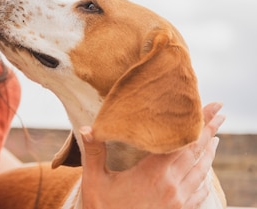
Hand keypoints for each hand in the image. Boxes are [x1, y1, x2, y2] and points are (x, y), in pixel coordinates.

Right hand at [79, 102, 224, 208]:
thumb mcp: (94, 180)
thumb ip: (94, 152)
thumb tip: (87, 127)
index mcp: (154, 174)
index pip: (183, 142)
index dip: (199, 123)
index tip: (212, 107)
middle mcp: (172, 186)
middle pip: (197, 152)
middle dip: (210, 130)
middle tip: (219, 112)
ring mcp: (179, 201)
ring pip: (201, 172)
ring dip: (210, 152)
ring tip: (215, 137)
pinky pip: (199, 192)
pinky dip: (205, 177)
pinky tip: (204, 173)